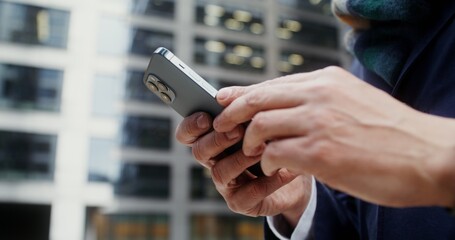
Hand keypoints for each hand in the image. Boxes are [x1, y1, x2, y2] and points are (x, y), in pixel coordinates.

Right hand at [175, 112, 311, 226]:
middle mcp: (215, 160)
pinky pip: (246, 195)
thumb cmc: (276, 138)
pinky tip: (283, 171)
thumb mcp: (262, 116)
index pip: (188, 133)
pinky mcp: (242, 202)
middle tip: (239, 131)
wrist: (300, 167)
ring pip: (220, 172)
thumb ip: (242, 103)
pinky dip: (266, 182)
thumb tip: (220, 95)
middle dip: (217, 140)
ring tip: (264, 148)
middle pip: (200, 152)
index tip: (206, 117)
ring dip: (241, 159)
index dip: (191, 126)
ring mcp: (227, 183)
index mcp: (214, 137)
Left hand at [214, 66, 454, 207]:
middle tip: (222, 127)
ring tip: (254, 152)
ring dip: (251, 141)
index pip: (272, 84)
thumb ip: (320, 99)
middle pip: (257, 98)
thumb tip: (285, 105)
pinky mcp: (320, 153)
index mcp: (327, 81)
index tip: (226, 103)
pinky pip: (273, 153)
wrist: (430, 156)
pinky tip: (275, 168)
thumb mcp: (354, 101)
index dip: (244, 95)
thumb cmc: (391, 133)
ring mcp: (318, 122)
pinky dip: (267, 161)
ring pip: (260, 125)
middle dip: (232, 114)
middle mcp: (319, 95)